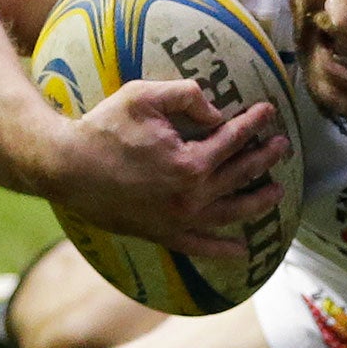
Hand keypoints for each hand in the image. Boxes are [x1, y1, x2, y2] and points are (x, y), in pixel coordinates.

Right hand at [45, 79, 290, 257]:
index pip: (234, 139)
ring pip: (231, 212)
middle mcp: (192, 196)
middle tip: (282, 146)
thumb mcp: (144, 96)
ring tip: (277, 192)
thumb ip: (187, 96)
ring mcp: (179, 219)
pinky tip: (241, 251)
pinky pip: (199, 247)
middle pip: (241, 175)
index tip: (268, 112)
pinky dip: (221, 251)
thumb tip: (217, 112)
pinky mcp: (162, 234)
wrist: (64, 166)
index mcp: (191, 163)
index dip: (254, 123)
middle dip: (266, 158)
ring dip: (258, 201)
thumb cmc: (102, 128)